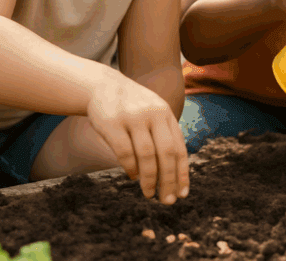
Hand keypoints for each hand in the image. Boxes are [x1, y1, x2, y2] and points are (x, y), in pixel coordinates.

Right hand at [86, 77, 189, 204]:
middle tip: (167, 201)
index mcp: (166, 114)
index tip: (182, 194)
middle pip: (167, 152)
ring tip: (149, 194)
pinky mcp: (112, 123)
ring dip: (150, 179)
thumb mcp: (153, 113)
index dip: (182, 172)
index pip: (179, 147)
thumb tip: (174, 173)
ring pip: (147, 154)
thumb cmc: (131, 107)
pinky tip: (133, 176)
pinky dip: (131, 168)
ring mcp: (133, 117)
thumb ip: (164, 135)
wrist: (103, 85)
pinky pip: (125, 151)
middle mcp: (153, 114)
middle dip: (169, 180)